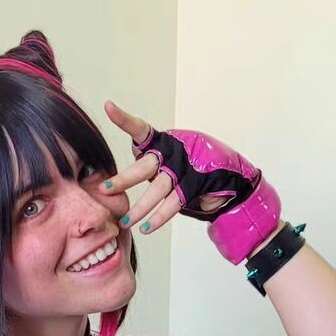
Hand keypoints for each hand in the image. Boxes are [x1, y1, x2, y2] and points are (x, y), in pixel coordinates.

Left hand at [101, 104, 281, 263]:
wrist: (230, 180)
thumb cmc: (190, 172)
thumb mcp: (167, 163)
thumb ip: (148, 165)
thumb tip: (117, 180)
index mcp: (163, 142)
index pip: (141, 129)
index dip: (125, 120)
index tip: (108, 107)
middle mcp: (173, 151)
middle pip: (145, 165)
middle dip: (125, 179)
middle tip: (105, 190)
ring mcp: (186, 167)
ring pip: (159, 187)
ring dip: (140, 207)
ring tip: (125, 221)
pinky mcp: (197, 184)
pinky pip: (174, 203)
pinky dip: (159, 217)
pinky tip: (146, 227)